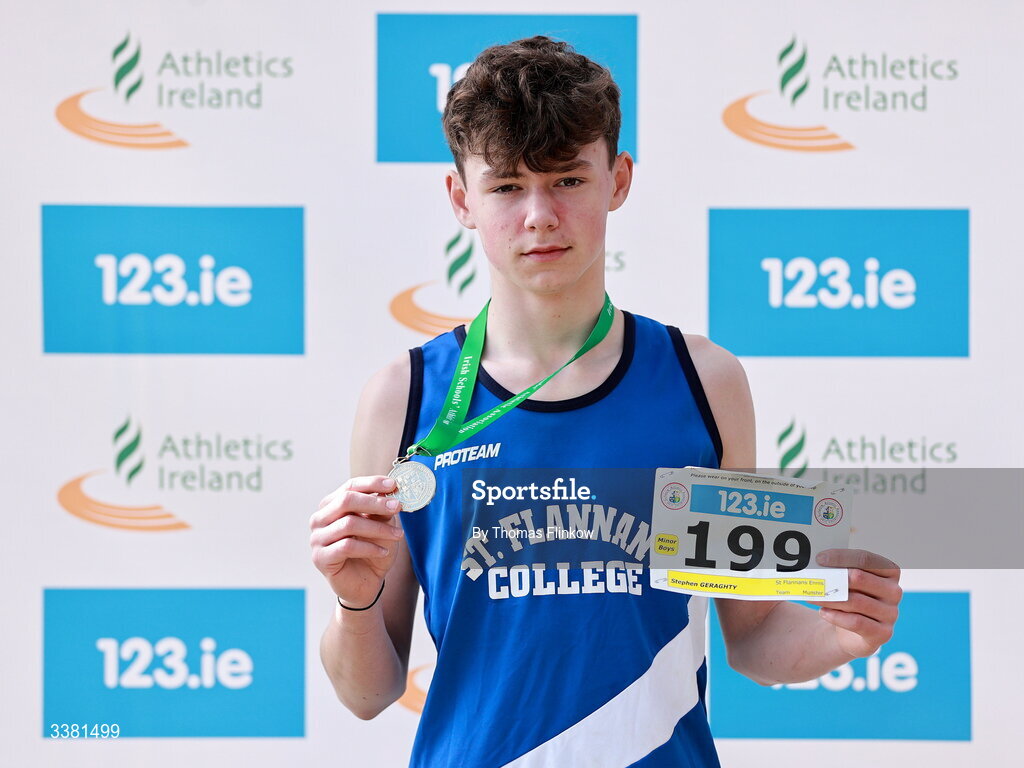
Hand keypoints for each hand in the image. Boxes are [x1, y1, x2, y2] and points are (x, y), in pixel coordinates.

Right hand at [309, 475, 404, 607]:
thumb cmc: (372, 550)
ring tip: (397, 535)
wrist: (366, 583)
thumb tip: (388, 493)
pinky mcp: (320, 558)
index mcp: (332, 505)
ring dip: (378, 528)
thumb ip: (381, 511)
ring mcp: (317, 538)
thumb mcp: (381, 527)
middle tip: (397, 506)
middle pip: (346, 501)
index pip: (350, 487)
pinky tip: (384, 551)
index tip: (393, 485)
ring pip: (349, 523)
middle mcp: (320, 519)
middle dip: (375, 502)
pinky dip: (369, 547)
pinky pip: (347, 546)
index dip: (372, 483)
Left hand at [808, 548, 901, 658]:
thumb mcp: (847, 582)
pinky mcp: (883, 633)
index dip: (841, 557)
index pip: (865, 559)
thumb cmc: (849, 597)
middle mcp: (894, 591)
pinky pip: (857, 622)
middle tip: (813, 579)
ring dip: (829, 598)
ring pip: (855, 601)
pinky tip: (823, 613)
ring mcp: (891, 613)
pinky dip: (836, 617)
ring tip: (811, 596)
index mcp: (889, 571)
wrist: (850, 631)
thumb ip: (839, 570)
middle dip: (833, 577)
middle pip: (859, 578)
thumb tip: (818, 563)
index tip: (819, 559)